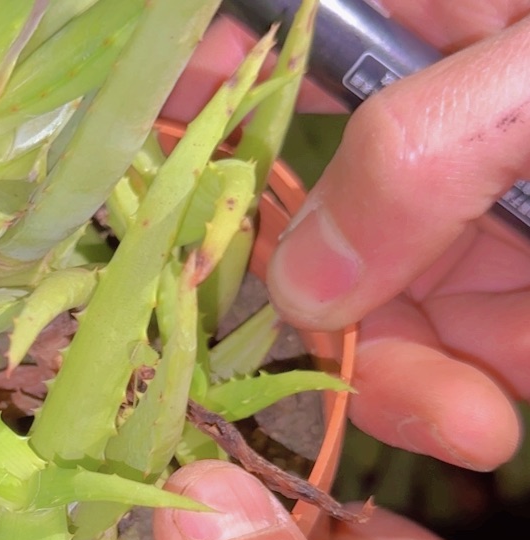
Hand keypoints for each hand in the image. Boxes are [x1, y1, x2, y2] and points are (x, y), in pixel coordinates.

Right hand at [168, 5, 529, 470]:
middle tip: (316, 373)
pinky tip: (482, 425)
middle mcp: (431, 128)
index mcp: (430, 27)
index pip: (280, 47)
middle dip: (299, 308)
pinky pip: (447, 355)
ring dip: (395, 382)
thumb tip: (295, 284)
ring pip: (369, 309)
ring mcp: (469, 214)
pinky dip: (452, 403)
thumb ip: (411, 161)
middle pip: (305, 218)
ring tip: (468, 425)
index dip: (196, 94)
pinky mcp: (511, 293)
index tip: (123, 159)